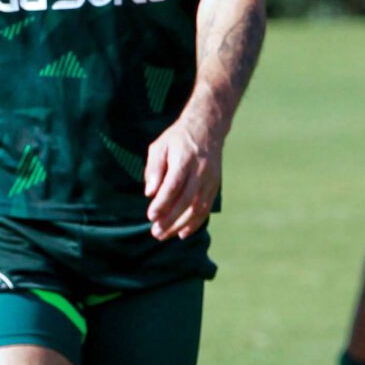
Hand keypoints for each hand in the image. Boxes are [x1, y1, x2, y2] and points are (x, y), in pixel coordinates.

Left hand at [143, 116, 221, 240]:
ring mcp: (210, 180)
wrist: (208, 128)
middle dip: (170, 219)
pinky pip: (206, 208)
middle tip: (155, 232)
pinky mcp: (215, 186)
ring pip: (197, 208)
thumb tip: (149, 193)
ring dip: (180, 225)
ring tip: (164, 235)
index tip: (150, 216)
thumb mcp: (159, 146)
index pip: (174, 185)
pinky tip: (182, 233)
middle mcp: (200, 171)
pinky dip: (195, 223)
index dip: (162, 203)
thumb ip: (153, 168)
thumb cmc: (177, 139)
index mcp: (185, 160)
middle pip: (186, 200)